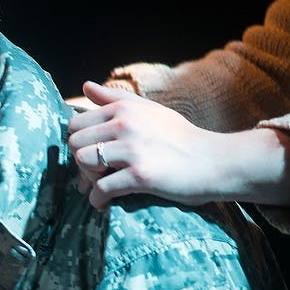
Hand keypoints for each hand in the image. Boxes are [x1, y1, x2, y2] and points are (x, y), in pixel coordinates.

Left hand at [67, 80, 275, 209]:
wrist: (215, 161)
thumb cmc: (180, 137)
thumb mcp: (149, 109)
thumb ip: (114, 98)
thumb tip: (85, 86)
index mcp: (123, 109)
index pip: (75, 124)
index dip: (80, 143)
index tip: (92, 155)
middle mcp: (125, 124)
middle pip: (74, 143)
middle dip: (80, 161)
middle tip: (96, 174)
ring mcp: (132, 149)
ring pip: (83, 162)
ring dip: (87, 179)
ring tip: (102, 185)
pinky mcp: (140, 175)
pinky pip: (102, 188)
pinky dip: (98, 199)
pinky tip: (105, 203)